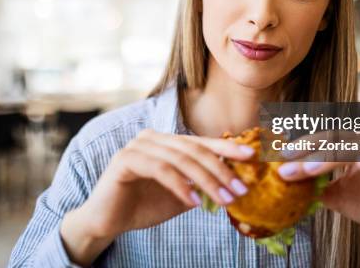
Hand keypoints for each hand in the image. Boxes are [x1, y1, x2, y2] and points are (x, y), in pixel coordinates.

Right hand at [61, 128, 253, 265]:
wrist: (108, 221)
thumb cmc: (144, 205)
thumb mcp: (182, 195)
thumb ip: (202, 185)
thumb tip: (235, 182)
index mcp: (167, 142)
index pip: (201, 142)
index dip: (227, 148)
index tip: (251, 157)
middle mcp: (153, 138)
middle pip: (194, 149)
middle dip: (221, 170)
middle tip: (240, 189)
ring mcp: (138, 145)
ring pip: (181, 159)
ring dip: (206, 181)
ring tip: (224, 199)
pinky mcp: (125, 159)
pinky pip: (160, 169)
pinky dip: (180, 186)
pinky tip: (194, 202)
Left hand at [277, 131, 359, 249]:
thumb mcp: (338, 196)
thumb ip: (317, 186)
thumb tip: (288, 181)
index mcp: (354, 146)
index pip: (324, 139)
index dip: (302, 145)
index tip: (279, 156)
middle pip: (336, 140)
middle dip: (310, 151)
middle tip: (287, 163)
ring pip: (358, 148)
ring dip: (332, 157)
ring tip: (310, 168)